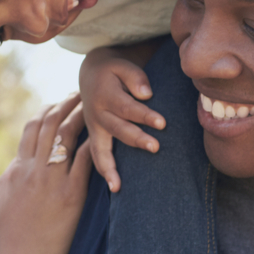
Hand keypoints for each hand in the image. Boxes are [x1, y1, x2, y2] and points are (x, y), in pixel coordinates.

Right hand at [0, 93, 93, 253]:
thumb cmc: (14, 239)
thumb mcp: (4, 201)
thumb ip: (12, 178)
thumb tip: (16, 163)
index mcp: (16, 169)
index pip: (31, 128)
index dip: (47, 110)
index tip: (59, 103)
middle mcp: (31, 169)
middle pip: (49, 123)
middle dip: (65, 104)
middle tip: (81, 94)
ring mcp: (50, 180)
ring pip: (66, 135)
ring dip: (81, 115)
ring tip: (95, 105)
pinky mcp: (70, 195)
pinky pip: (85, 160)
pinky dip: (95, 143)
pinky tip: (107, 133)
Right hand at [79, 48, 163, 192]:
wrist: (91, 74)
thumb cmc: (114, 71)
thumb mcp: (122, 66)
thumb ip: (135, 77)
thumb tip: (146, 94)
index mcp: (105, 94)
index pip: (127, 107)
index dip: (144, 115)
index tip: (162, 123)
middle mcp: (97, 113)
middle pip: (117, 129)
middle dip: (136, 139)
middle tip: (155, 147)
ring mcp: (94, 127)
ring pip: (101, 148)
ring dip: (111, 166)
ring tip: (118, 185)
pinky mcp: (95, 136)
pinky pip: (96, 156)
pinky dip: (104, 171)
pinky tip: (115, 187)